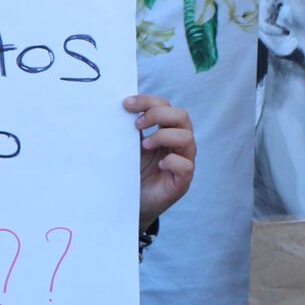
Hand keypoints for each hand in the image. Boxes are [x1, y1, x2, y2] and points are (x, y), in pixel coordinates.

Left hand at [128, 94, 195, 232]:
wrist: (128, 202)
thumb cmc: (130, 171)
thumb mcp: (128, 146)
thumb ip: (128, 128)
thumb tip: (118, 107)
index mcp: (166, 130)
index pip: (165, 105)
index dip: (147, 101)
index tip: (125, 104)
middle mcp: (178, 143)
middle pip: (182, 115)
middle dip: (157, 114)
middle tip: (136, 125)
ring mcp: (183, 161)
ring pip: (187, 137)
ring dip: (163, 136)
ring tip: (145, 146)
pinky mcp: (182, 181)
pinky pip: (186, 165)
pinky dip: (172, 161)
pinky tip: (158, 165)